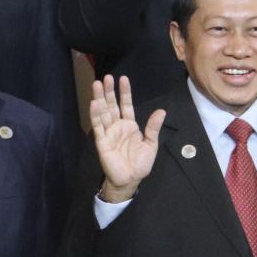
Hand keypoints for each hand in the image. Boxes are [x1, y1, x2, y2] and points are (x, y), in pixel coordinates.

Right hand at [89, 75, 165, 202]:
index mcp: (129, 125)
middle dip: (109, 91)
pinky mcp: (101, 141)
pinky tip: (95, 104)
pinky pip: (98, 126)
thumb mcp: (151, 144)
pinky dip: (96, 115)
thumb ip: (153, 128)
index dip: (124, 92)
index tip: (123, 78)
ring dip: (100, 98)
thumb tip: (161, 111)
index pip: (126, 105)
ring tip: (97, 84)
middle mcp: (117, 126)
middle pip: (112, 105)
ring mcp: (108, 133)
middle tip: (106, 77)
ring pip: (103, 112)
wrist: (130, 179)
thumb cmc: (140, 163)